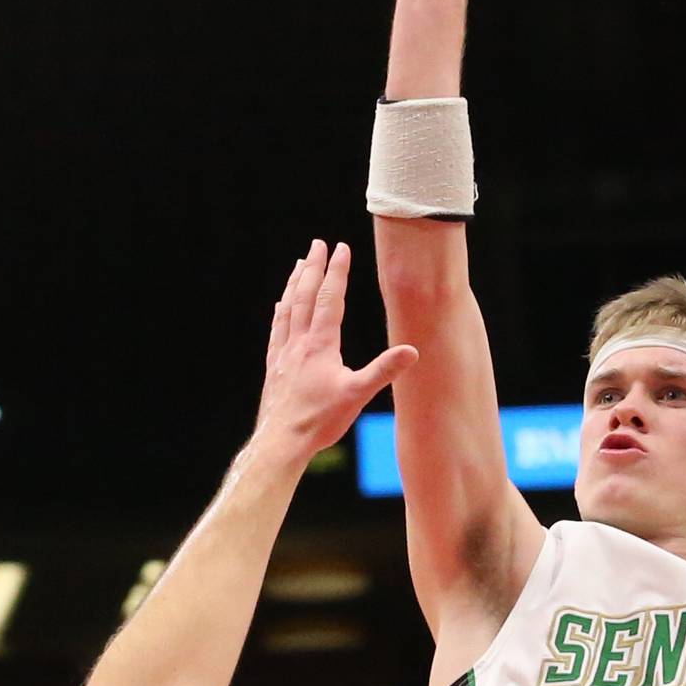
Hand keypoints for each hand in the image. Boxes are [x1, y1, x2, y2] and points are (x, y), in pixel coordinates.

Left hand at [255, 240, 416, 457]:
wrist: (281, 442)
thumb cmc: (319, 421)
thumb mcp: (357, 396)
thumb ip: (383, 371)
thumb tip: (412, 351)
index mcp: (320, 345)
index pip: (330, 298)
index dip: (337, 271)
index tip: (341, 247)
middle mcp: (298, 342)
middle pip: (305, 295)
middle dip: (313, 267)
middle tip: (318, 244)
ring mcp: (283, 352)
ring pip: (288, 308)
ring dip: (295, 283)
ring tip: (300, 264)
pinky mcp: (274, 365)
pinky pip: (277, 328)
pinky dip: (282, 310)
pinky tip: (281, 305)